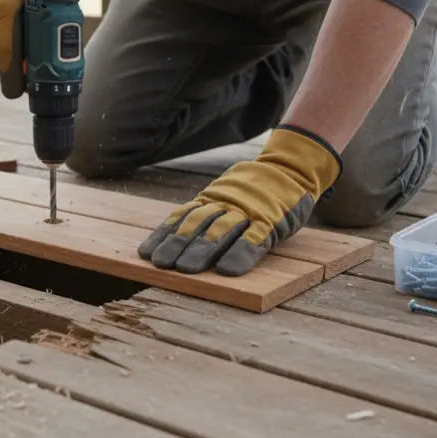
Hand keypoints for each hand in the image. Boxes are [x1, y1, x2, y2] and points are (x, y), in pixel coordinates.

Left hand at [138, 126, 342, 276]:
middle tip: (162, 264)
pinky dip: (241, 254)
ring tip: (186, 270)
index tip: (146, 253)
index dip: (163, 234)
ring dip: (203, 250)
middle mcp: (226, 204)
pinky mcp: (271, 221)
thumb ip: (207, 211)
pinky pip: (254, 239)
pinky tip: (228, 270)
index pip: (182, 216)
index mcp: (212, 198)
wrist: (291, 167)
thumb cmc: (254, 190)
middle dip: (178, 245)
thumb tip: (174, 236)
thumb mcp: (225, 193)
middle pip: (198, 225)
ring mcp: (249, 212)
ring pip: (221, 231)